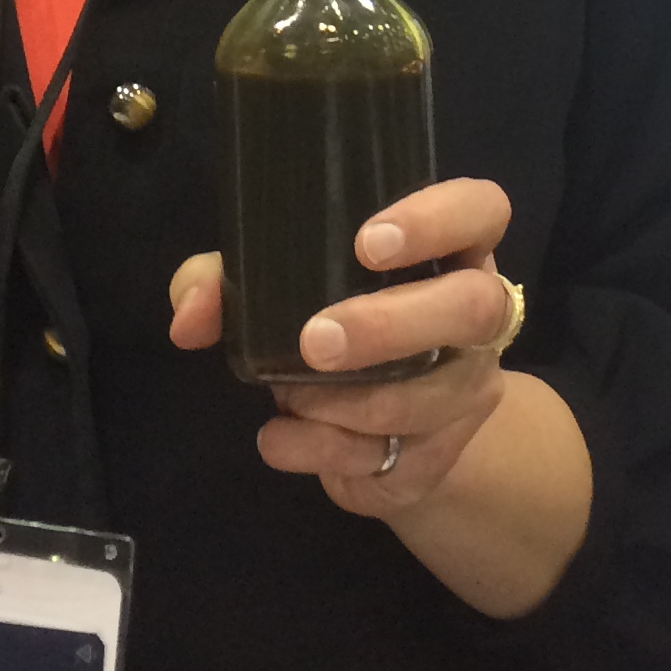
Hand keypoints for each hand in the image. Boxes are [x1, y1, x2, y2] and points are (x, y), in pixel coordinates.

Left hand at [168, 176, 518, 516]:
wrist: (391, 432)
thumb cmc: (336, 322)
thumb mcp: (278, 286)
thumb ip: (224, 282)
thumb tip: (189, 317)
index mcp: (452, 249)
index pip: (481, 210)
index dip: (437, 220)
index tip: (368, 242)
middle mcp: (478, 316)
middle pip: (473, 308)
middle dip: (392, 324)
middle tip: (316, 341)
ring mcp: (468, 390)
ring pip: (428, 399)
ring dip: (344, 404)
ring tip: (288, 395)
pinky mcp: (441, 456)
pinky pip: (388, 459)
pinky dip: (321, 451)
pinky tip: (281, 438)